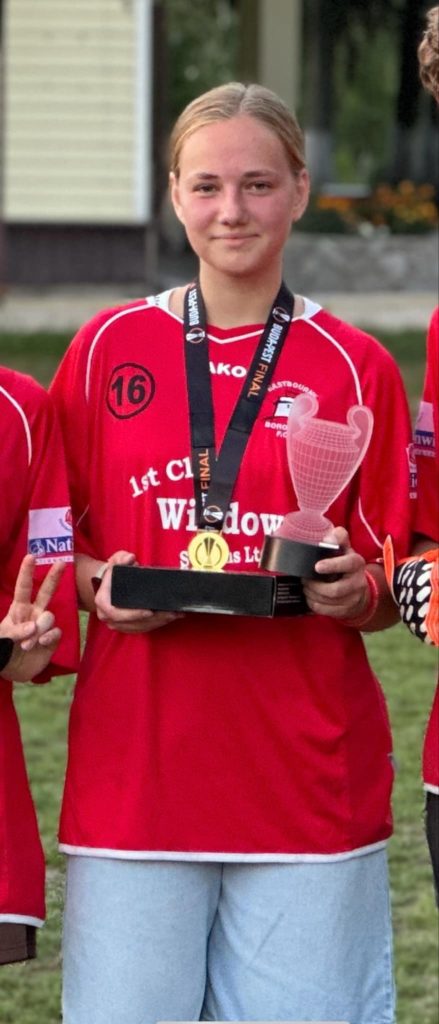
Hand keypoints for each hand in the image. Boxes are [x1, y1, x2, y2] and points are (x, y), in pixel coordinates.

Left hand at [0, 554, 63, 680]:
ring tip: (28, 645)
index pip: (23, 589)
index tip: (31, 557)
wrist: (11, 672)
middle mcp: (33, 614)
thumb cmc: (2, 651)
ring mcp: (44, 626)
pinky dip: (49, 636)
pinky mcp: (52, 639)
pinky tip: (42, 644)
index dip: (26, 572)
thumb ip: (14, 632)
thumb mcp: (1, 640)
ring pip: (49, 617)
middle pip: (46, 592)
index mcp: (18, 610)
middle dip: (53, 577)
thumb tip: (33, 626)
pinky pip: (56, 632)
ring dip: (40, 629)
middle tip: (62, 563)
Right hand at [94, 550, 183, 633]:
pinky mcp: (125, 627)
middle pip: (132, 623)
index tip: (149, 612)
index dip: (132, 614)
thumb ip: (121, 558)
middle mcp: (107, 616)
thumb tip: (130, 558)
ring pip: (138, 627)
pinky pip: (140, 629)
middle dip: (153, 619)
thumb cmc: (113, 573)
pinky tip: (168, 618)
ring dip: (157, 623)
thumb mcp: (115, 561)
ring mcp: (116, 623)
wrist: (108, 584)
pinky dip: (155, 624)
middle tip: (170, 613)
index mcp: (102, 601)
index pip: (115, 613)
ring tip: (174, 615)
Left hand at [302, 527, 368, 619]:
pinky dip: (314, 604)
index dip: (332, 565)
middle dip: (314, 586)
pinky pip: (326, 610)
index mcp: (357, 563)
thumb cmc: (346, 564)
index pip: (348, 564)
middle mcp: (358, 582)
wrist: (359, 588)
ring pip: (328, 601)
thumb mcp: (344, 548)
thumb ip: (338, 537)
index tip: (317, 566)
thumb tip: (328, 538)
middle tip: (304, 580)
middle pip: (335, 590)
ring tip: (305, 587)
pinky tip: (310, 597)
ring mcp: (353, 598)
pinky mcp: (346, 610)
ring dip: (312, 594)